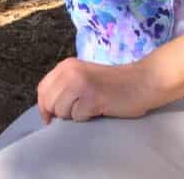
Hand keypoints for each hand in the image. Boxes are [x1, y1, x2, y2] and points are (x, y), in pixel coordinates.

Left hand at [37, 58, 153, 123]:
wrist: (141, 81)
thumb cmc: (112, 83)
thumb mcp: (83, 76)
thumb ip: (65, 85)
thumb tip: (47, 108)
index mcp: (67, 65)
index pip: (42, 89)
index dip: (44, 106)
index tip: (51, 117)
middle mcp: (71, 72)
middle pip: (49, 102)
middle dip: (59, 112)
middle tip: (77, 111)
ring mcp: (81, 84)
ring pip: (62, 111)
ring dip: (74, 115)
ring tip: (90, 107)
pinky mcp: (92, 98)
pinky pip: (78, 117)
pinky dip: (87, 117)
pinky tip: (98, 109)